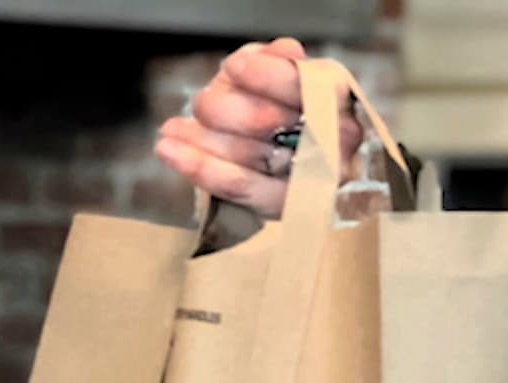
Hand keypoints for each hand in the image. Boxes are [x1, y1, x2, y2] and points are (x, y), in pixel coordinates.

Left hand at [154, 38, 365, 219]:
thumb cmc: (285, 109)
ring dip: (200, 140)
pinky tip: (170, 151)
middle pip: (272, 123)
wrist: (296, 162)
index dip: (268, 77)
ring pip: (248, 156)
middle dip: (225, 110)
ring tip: (169, 131)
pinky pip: (238, 186)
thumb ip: (278, 63)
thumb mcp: (283, 77)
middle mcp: (336, 138)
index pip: (305, 86)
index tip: (232, 66)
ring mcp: (312, 177)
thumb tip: (281, 53)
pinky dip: (199, 166)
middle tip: (200, 103)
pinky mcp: (283, 205)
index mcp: (338, 97)